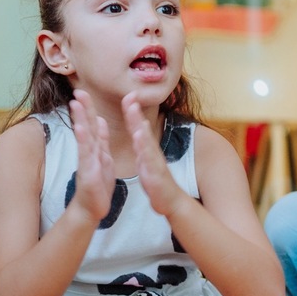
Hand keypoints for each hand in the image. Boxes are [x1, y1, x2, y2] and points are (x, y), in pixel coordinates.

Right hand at [69, 91, 114, 223]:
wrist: (92, 207)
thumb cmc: (98, 184)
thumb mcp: (103, 158)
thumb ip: (101, 140)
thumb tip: (100, 121)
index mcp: (96, 148)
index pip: (93, 124)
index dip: (89, 108)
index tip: (84, 92)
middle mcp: (89, 152)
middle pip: (86, 126)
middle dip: (83, 109)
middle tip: (78, 91)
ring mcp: (86, 161)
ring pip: (84, 137)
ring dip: (80, 120)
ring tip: (76, 104)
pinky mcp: (87, 171)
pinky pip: (85, 154)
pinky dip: (84, 141)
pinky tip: (80, 129)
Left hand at [123, 92, 184, 217]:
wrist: (170, 201)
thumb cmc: (156, 182)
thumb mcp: (146, 160)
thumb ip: (142, 144)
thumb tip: (139, 128)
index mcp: (145, 149)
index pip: (137, 127)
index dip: (131, 111)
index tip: (127, 94)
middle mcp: (151, 151)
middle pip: (141, 129)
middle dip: (134, 112)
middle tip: (129, 95)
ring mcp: (154, 161)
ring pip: (145, 141)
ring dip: (139, 125)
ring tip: (133, 111)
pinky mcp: (155, 173)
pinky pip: (149, 159)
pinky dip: (144, 147)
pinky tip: (139, 137)